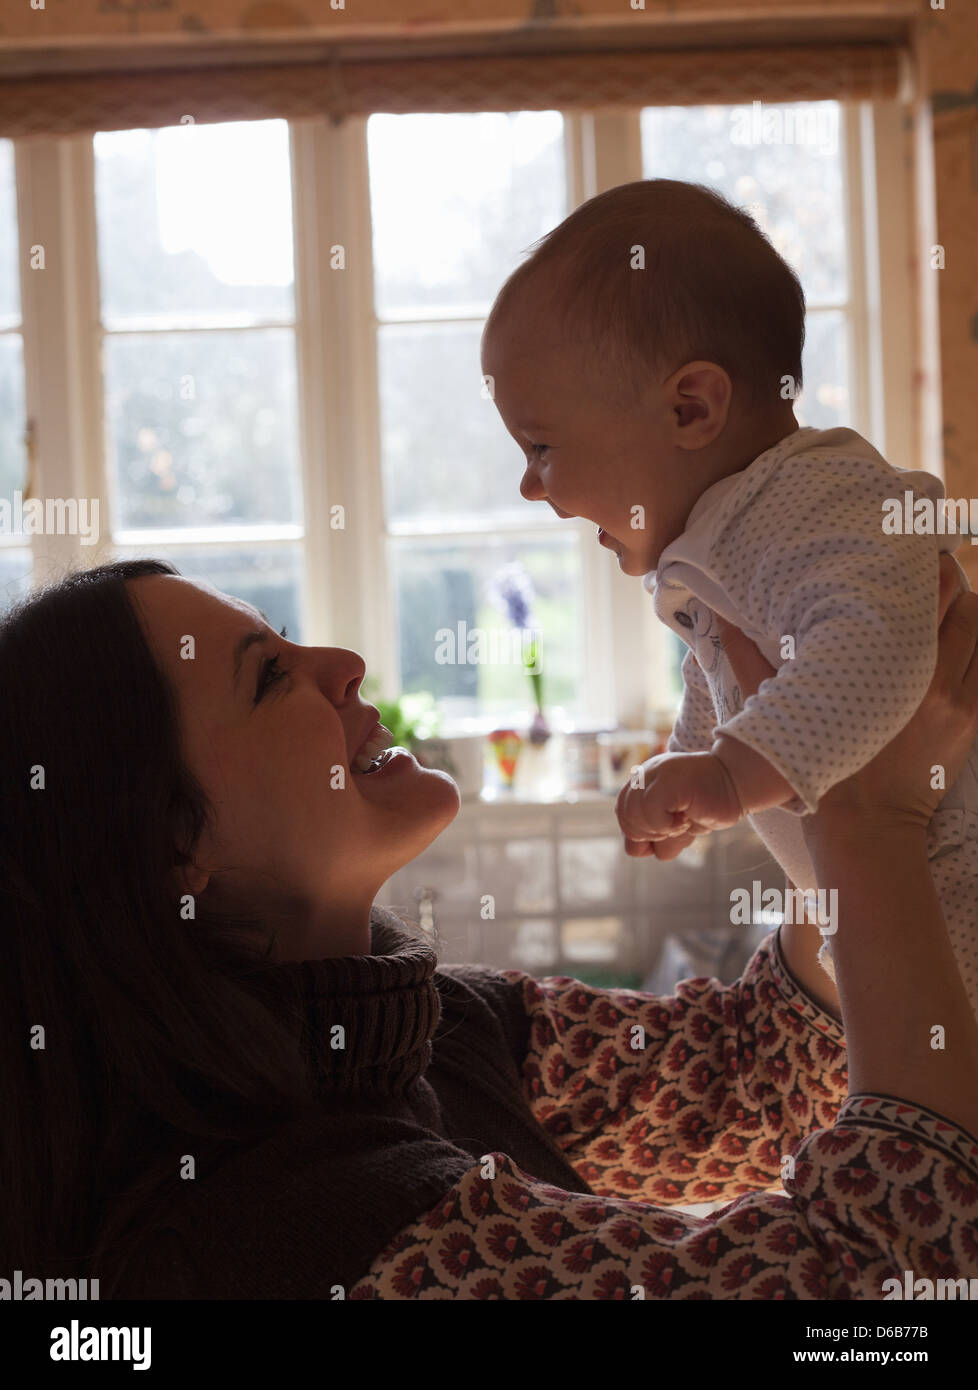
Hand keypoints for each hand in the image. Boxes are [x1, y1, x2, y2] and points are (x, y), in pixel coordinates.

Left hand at [616, 751, 743, 857]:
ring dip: (663, 832)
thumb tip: (635, 850)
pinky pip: (650, 812)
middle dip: (652, 835)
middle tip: (679, 826)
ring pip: (636, 819)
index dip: (643, 833)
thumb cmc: (710, 803)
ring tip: (685, 819)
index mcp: (644, 781)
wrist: (738, 782)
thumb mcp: (676, 822)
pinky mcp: (667, 780)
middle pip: (626, 819)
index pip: (624, 815)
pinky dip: (669, 825)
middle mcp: (646, 775)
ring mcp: (654, 775)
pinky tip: (688, 817)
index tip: (670, 830)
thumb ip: (652, 831)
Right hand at [715, 552, 977, 834]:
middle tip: (931, 565)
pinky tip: (965, 638)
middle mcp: (925, 673)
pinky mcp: (970, 718)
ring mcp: (954, 695)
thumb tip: (717, 617)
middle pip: (957, 601)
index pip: (918, 593)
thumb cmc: (818, 766)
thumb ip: (748, 660)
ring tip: (950, 599)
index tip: (910, 551)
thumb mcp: (778, 709)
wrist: (865, 826)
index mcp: (878, 662)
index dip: (921, 565)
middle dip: (948, 579)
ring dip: (968, 609)